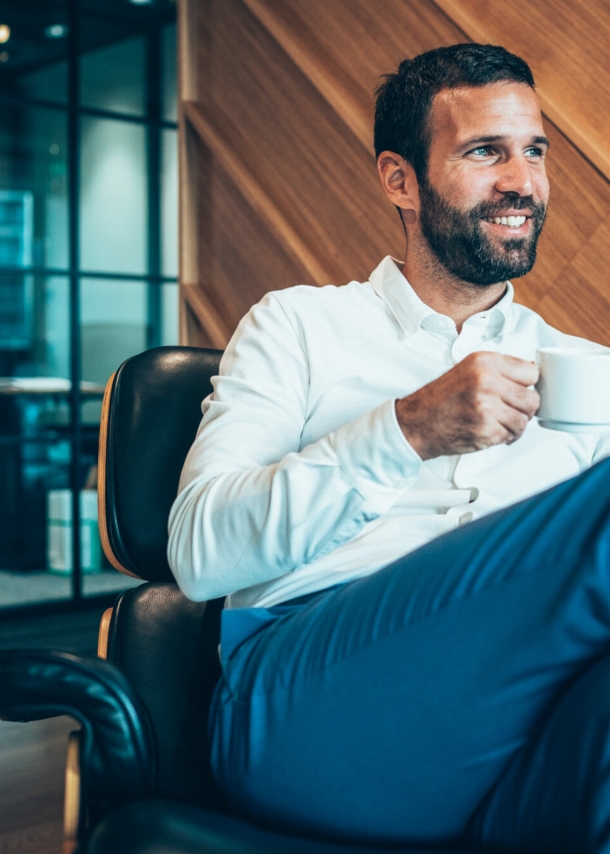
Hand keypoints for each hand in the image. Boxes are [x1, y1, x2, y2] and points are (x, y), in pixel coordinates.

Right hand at [395, 352, 539, 459]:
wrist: (416, 422)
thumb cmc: (441, 398)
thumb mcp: (468, 369)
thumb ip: (499, 369)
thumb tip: (532, 373)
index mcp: (484, 361)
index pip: (531, 372)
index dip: (527, 385)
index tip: (519, 391)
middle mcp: (486, 381)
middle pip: (532, 398)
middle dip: (523, 409)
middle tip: (509, 411)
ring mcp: (486, 406)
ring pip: (524, 420)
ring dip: (514, 425)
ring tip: (498, 423)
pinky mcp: (485, 429)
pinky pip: (511, 435)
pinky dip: (503, 437)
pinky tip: (489, 431)